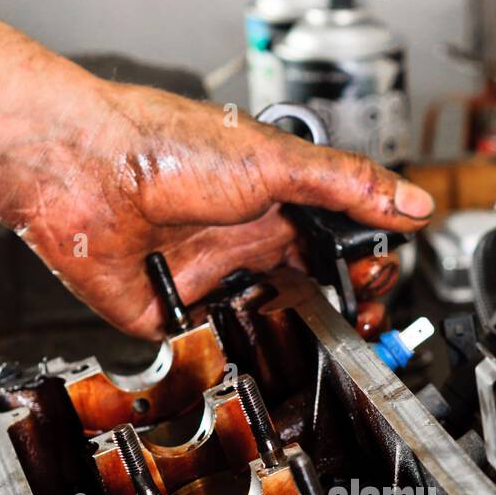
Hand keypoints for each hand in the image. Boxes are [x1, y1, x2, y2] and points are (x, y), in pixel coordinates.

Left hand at [0, 0, 433, 337]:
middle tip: (360, 312)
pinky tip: (255, 341)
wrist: (85, 171)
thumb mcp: (277, 161)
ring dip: (297, 332)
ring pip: (271, 321)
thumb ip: (348, 186)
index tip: (379, 277)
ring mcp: (212, 279)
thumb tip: (410, 203)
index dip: (363, 264)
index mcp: (275, 201)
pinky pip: (216, 344)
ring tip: (319, 331)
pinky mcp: (177, 314)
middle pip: (311, 288)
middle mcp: (245, 240)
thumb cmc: (163, 146)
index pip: (336, 243)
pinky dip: (236, 349)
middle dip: (343, 306)